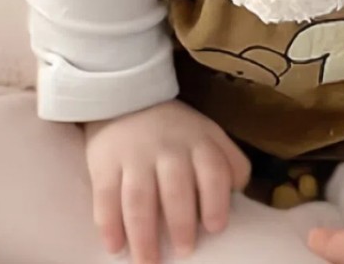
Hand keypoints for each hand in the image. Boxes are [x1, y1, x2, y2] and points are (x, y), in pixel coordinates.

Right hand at [82, 99, 251, 263]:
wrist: (126, 97)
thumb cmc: (175, 130)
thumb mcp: (207, 134)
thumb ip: (228, 160)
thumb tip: (239, 191)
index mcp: (198, 141)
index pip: (213, 169)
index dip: (215, 199)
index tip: (214, 227)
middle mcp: (167, 148)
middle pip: (175, 188)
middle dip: (180, 223)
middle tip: (184, 251)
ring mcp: (134, 155)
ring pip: (139, 198)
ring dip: (143, 234)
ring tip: (148, 261)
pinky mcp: (104, 163)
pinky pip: (105, 196)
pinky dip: (109, 224)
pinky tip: (115, 247)